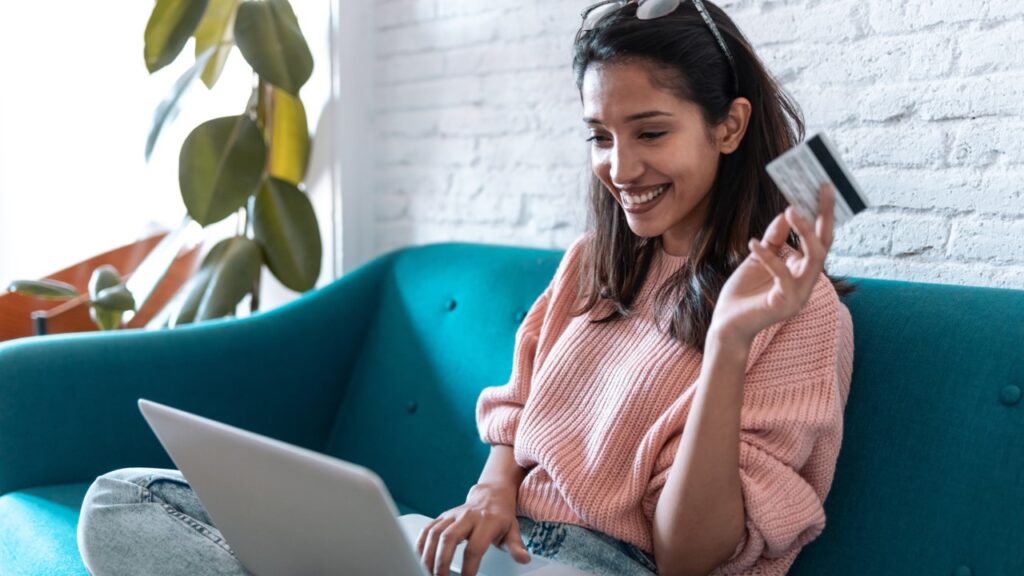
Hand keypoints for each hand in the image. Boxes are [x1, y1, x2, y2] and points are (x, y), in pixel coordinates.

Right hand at [415, 482, 530, 575]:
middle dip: (442, 561)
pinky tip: (419, 558)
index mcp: (486, 521)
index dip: (469, 566)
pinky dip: (420, 543)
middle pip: (449, 538)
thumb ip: (516, 546)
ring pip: (435, 533)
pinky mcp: (443, 516)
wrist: (491, 495)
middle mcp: (467, 516)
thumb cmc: (501, 516)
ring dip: (428, 555)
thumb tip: (523, 559)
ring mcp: (453, 515)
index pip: (475, 547)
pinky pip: (427, 528)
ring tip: (427, 572)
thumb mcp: (513, 530)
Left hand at [709, 183, 835, 347]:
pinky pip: (783, 276)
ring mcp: (799, 294)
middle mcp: (807, 282)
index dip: (824, 214)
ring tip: (791, 209)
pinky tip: (753, 243)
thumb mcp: (758, 257)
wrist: (726, 324)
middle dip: (825, 215)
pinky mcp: (785, 304)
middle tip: (822, 188)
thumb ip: (774, 239)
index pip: (820, 239)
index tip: (823, 187)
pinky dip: (768, 257)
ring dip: (804, 231)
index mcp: (803, 270)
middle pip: (824, 244)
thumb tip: (786, 212)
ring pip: (814, 258)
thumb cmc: (743, 292)